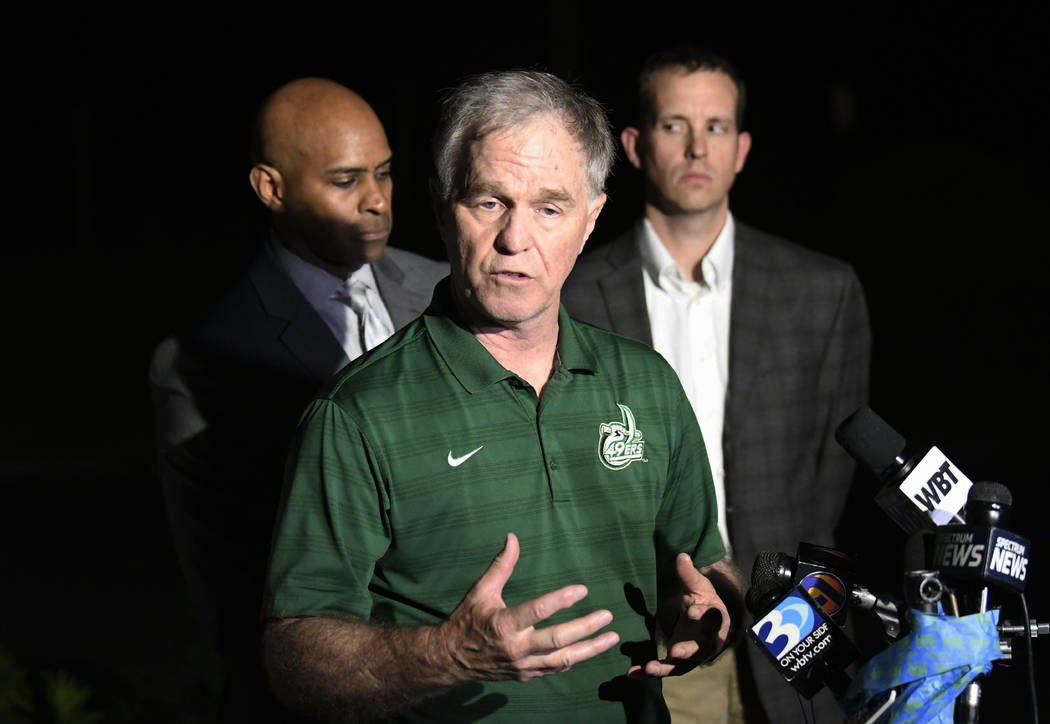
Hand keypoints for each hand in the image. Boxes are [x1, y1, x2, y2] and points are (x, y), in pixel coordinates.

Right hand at [438, 533, 619, 681]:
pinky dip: (574, 660)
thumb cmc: (468, 619)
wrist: (452, 659)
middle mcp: (515, 648)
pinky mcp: (526, 675)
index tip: (583, 590)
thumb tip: (513, 537)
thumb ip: (501, 565)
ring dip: (590, 649)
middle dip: (585, 628)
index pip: (537, 611)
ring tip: (611, 637)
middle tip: (607, 615)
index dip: (561, 600)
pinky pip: (555, 669)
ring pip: (562, 659)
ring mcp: (522, 665)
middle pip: (557, 639)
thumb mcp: (481, 590)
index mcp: (503, 624)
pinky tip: (590, 649)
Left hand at [627, 553, 729, 678]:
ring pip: (682, 665)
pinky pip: (664, 669)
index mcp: (717, 620)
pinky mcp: (678, 663)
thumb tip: (682, 556)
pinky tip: (632, 673)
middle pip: (701, 649)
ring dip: (666, 667)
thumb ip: (689, 574)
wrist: (703, 619)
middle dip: (688, 650)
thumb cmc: (703, 600)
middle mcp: (708, 641)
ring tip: (650, 667)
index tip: (691, 611)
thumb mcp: (698, 586)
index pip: (714, 618)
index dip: (704, 615)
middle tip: (675, 651)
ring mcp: (693, 655)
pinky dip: (648, 673)